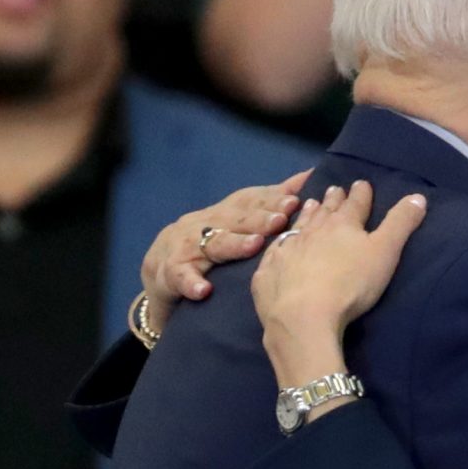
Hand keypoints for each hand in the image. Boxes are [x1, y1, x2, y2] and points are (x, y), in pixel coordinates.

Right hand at [141, 170, 308, 332]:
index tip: (295, 200)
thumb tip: (309, 177)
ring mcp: (186, 247)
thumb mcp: (237, 223)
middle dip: (258, 218)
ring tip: (253, 245)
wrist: (159, 272)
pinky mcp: (169, 273)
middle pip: (234, 219)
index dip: (270, 199)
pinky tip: (204, 291)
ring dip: (233, 244)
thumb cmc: (208, 245)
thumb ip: (271, 203)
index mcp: (224, 214)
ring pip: (212, 244)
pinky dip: (191, 283)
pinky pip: (180, 277)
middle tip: (280, 220)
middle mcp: (204, 224)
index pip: (249, 201)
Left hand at [254, 182, 427, 387]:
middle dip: (331, 200)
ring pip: (298, 226)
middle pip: (324, 211)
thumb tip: (418, 196)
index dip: (360, 193)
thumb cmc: (350, 284)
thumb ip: (401, 224)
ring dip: (306, 215)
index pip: (355, 204)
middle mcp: (312, 231)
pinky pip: (274, 252)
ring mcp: (286, 250)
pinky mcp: (268, 272)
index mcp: (343, 225)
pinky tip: (279, 244)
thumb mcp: (385, 252)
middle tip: (333, 189)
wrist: (302, 316)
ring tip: (309, 204)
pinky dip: (279, 244)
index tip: (362, 183)